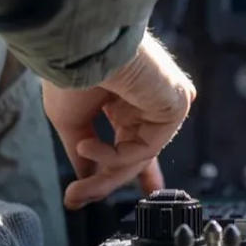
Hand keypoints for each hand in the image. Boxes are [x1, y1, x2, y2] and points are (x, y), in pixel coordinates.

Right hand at [43, 33, 195, 208]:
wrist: (77, 48)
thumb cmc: (69, 73)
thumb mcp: (71, 121)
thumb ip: (85, 154)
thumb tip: (85, 180)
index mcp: (125, 99)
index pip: (134, 139)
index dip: (128, 167)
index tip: (127, 190)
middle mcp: (146, 100)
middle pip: (136, 153)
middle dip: (106, 181)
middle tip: (77, 198)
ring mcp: (163, 102)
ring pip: (140, 155)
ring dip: (105, 176)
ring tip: (78, 184)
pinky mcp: (176, 104)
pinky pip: (147, 147)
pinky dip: (115, 156)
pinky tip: (88, 145)